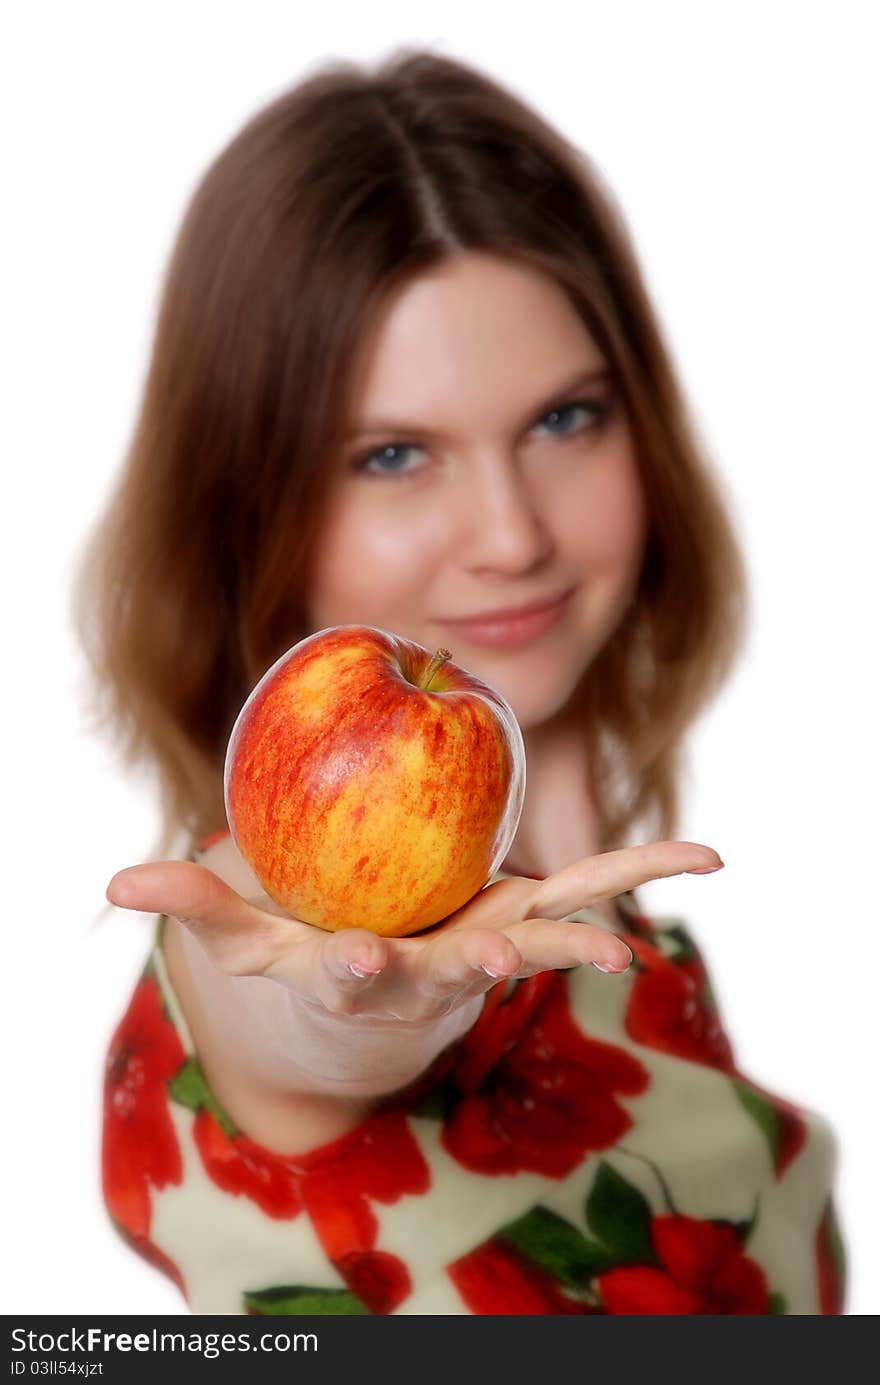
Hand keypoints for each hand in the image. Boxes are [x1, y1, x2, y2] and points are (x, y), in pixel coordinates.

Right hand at [106, 840, 722, 1026]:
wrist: (380, 995)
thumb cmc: (303, 962)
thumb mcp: (247, 939)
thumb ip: (199, 905)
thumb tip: (117, 881)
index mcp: (363, 974)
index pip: (351, 975)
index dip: (351, 969)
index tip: (350, 960)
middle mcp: (435, 970)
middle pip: (457, 972)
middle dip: (475, 966)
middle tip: (493, 961)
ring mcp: (489, 945)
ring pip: (543, 936)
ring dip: (582, 939)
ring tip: (625, 950)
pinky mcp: (528, 917)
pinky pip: (590, 887)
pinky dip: (642, 871)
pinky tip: (706, 856)